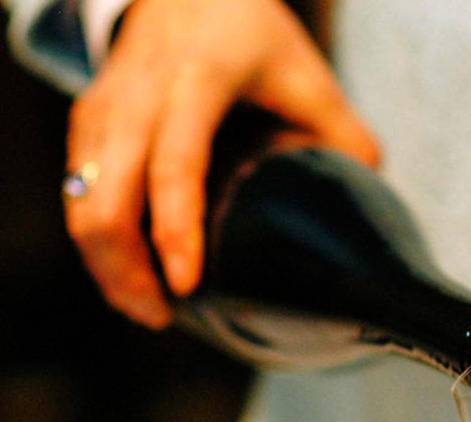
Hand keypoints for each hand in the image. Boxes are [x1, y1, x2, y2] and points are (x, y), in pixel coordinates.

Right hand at [64, 0, 379, 327]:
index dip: (174, 229)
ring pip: (79, 202)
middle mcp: (138, 96)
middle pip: (104, 199)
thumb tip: (368, 201)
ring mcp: (103, 109)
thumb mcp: (306, 73)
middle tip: (163, 317)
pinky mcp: (87, 123)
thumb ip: (342, 137)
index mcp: (197, 82)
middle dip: (124, 270)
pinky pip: (77, 192)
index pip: (173, 165)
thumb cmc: (248, 29)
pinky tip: (128, 271)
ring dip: (106, 264)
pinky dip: (97, 239)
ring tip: (146, 308)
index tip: (184, 285)